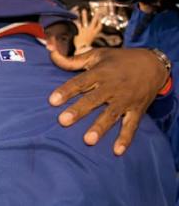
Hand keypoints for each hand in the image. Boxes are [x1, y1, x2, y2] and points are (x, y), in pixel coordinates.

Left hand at [48, 48, 168, 155]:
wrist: (153, 65)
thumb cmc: (118, 60)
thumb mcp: (96, 55)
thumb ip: (72, 60)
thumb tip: (51, 54)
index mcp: (100, 73)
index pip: (80, 82)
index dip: (66, 91)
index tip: (52, 101)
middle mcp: (112, 87)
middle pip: (93, 100)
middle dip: (79, 111)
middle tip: (63, 121)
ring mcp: (125, 100)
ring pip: (111, 115)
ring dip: (100, 128)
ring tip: (87, 141)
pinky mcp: (137, 110)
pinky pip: (131, 126)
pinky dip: (125, 139)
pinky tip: (117, 151)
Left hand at [74, 9, 102, 53]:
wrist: (81, 49)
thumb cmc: (85, 46)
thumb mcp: (90, 42)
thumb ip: (91, 38)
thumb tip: (89, 37)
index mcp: (94, 33)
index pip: (99, 27)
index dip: (100, 22)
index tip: (101, 18)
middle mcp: (90, 31)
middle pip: (94, 22)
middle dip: (96, 16)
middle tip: (98, 11)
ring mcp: (85, 30)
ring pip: (85, 21)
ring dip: (85, 15)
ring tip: (84, 10)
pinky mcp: (79, 31)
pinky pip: (78, 24)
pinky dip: (76, 20)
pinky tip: (74, 17)